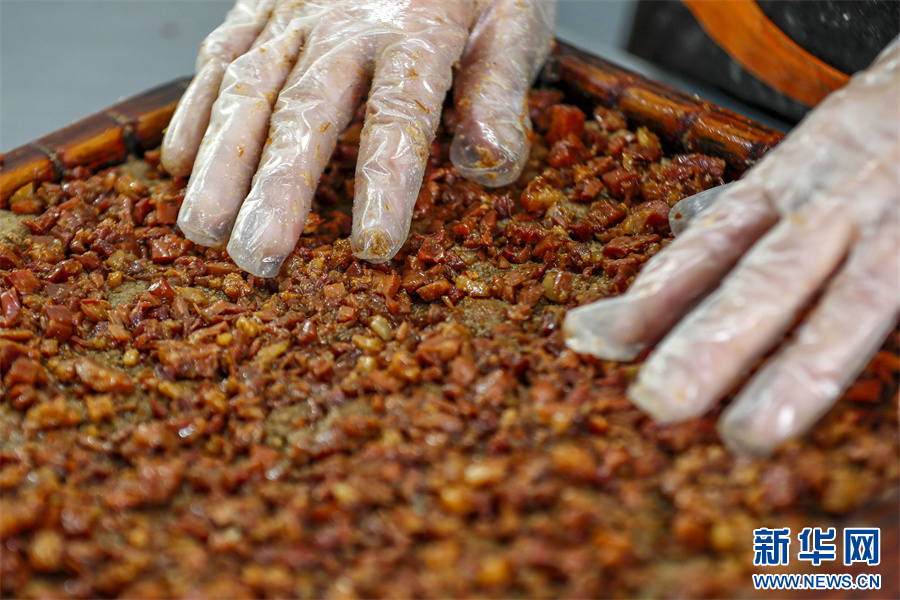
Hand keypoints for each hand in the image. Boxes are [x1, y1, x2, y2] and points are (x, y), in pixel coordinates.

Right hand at [161, 0, 554, 275]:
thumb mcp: (512, 21)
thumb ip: (498, 90)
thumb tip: (487, 165)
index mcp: (416, 31)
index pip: (397, 115)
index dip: (385, 183)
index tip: (374, 247)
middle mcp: (344, 24)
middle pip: (305, 111)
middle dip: (276, 189)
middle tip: (256, 259)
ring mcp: (295, 12)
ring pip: (247, 87)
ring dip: (219, 162)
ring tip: (200, 230)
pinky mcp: (264, 3)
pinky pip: (222, 53)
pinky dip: (195, 109)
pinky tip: (178, 163)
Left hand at [564, 37, 899, 454]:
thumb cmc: (878, 134)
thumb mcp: (804, 154)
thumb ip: (748, 208)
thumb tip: (679, 233)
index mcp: (793, 177)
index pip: (713, 242)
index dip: (657, 294)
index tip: (596, 338)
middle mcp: (839, 202)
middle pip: (768, 276)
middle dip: (710, 343)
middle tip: (655, 402)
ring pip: (852, 303)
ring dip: (797, 374)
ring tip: (747, 436)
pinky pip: (899, 295)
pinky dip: (850, 353)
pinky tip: (812, 407)